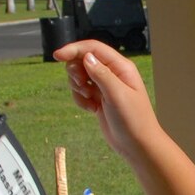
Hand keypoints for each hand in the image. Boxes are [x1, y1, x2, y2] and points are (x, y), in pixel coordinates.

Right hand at [54, 39, 155, 162]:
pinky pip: (80, 92)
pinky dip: (80, 99)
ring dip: (77, 88)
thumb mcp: (117, 95)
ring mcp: (105, 87)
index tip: (57, 56)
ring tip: (90, 100)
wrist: (137, 145)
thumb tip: (86, 57)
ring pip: (79, 76)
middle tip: (83, 88)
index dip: (74, 49)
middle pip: (83, 60)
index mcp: (121, 67)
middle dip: (76, 72)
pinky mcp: (98, 99)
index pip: (93, 49)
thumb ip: (101, 74)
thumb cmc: (134, 120)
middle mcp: (113, 74)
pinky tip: (91, 109)